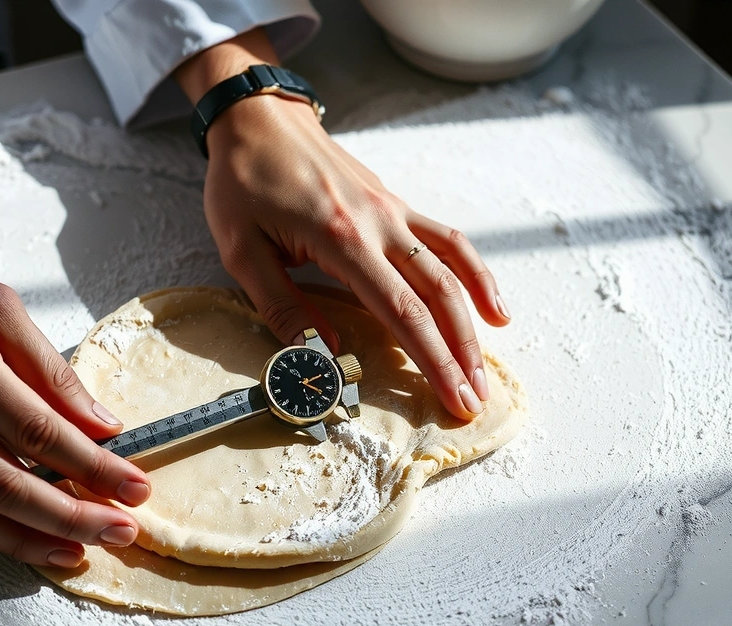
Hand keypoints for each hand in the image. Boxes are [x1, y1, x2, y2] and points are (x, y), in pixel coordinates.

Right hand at [0, 193, 149, 565]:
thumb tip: (97, 419)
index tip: (135, 485)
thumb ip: (47, 365)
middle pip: (20, 485)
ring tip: (86, 550)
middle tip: (124, 529)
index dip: (97, 468)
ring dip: (41, 537)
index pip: (47, 435)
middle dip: (81, 514)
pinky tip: (29, 540)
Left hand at [176, 33, 510, 420]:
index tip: (453, 397)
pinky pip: (446, 241)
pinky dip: (474, 273)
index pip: (401, 311)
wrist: (259, 119)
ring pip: (452, 268)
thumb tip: (320, 353)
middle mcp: (379, 223)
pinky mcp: (396, 204)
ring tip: (485, 366)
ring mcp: (393, 211)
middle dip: (461, 353)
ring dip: (474, 321)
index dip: (432, 359)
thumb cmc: (243, 183)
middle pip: (438, 295)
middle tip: (475, 400)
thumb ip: (281, 304)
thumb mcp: (240, 249)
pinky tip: (491, 306)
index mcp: (342, 239)